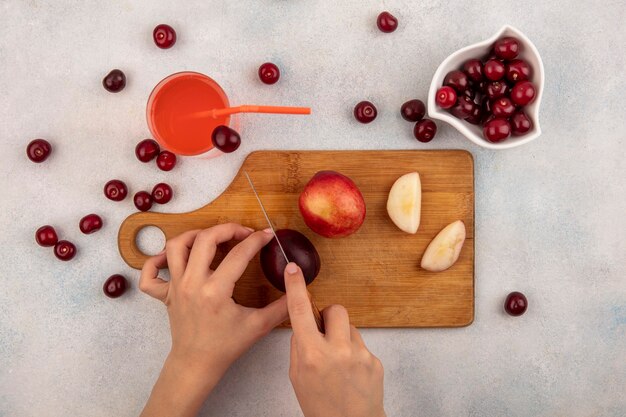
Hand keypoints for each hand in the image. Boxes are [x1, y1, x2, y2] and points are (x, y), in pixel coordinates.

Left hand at [139, 223, 287, 416]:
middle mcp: (192, 283)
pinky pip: (150, 272)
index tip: (267, 235)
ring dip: (194, 235)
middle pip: (205, 239)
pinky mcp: (164, 294)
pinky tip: (173, 256)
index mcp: (216, 291)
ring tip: (211, 237)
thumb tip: (298, 287)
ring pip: (176, 246)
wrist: (197, 364)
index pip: (239, 254)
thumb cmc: (226, 346)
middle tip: (242, 232)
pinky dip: (157, 259)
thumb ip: (282, 306)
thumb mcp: (258, 326)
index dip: (256, 240)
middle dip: (227, 229)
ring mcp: (175, 287)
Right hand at [284, 263, 385, 416]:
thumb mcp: (297, 377)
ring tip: (338, 362)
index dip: (295, 287)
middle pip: (335, 309)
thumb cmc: (321, 408)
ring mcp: (359, 354)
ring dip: (342, 337)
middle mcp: (337, 351)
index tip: (293, 270)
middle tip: (324, 333)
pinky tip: (350, 373)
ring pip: (349, 327)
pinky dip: (354, 353)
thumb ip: (299, 347)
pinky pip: (361, 345)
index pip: (300, 311)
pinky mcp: (374, 360)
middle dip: (328, 316)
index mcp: (312, 355)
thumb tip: (303, 325)